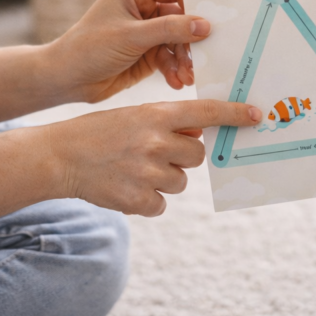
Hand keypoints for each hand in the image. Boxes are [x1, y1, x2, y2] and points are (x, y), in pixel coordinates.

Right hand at [45, 99, 261, 215]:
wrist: (60, 156)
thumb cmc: (100, 133)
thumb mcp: (134, 116)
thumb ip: (165, 123)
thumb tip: (198, 133)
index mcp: (155, 115)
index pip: (205, 112)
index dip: (234, 115)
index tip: (255, 116)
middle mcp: (155, 141)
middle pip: (197, 154)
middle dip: (181, 155)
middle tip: (153, 152)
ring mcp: (147, 172)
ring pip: (180, 181)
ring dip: (163, 178)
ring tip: (133, 169)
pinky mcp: (138, 200)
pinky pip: (162, 204)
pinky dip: (148, 200)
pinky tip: (126, 187)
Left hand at [53, 0, 207, 103]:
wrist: (66, 80)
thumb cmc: (89, 48)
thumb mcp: (131, 36)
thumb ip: (169, 30)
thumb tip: (204, 25)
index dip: (197, 2)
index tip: (217, 19)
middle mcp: (143, 7)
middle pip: (182, 17)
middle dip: (193, 38)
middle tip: (207, 54)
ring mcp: (146, 31)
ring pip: (179, 41)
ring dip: (186, 59)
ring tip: (189, 76)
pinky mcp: (147, 53)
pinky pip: (171, 58)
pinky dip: (176, 70)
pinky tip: (178, 83)